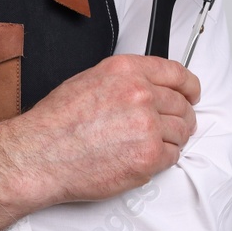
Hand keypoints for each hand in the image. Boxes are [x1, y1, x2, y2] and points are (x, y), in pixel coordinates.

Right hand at [2, 53, 199, 205]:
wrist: (40, 154)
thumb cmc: (56, 123)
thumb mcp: (87, 81)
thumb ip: (123, 81)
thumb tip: (147, 89)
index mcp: (125, 71)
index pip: (176, 73)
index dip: (189, 86)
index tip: (191, 93)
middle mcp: (140, 94)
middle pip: (182, 105)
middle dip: (179, 117)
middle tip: (167, 126)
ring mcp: (147, 126)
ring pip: (181, 132)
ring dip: (170, 139)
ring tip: (146, 144)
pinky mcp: (148, 157)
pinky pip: (173, 157)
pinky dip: (161, 159)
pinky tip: (140, 156)